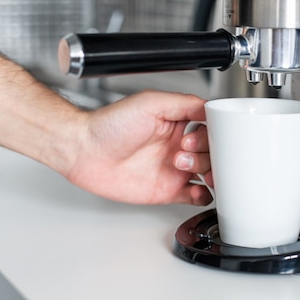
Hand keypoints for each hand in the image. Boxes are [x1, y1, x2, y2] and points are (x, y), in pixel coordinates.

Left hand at [62, 90, 212, 204]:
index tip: (199, 134)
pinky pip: (196, 196)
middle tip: (184, 152)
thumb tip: (210, 107)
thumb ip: (184, 103)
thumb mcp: (150, 103)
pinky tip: (195, 189)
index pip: (211, 127)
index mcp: (178, 123)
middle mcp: (178, 145)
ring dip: (208, 172)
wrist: (84, 151)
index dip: (212, 132)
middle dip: (208, 153)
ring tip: (184, 167)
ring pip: (210, 173)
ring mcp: (174, 169)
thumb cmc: (110, 125)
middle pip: (214, 151)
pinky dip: (203, 195)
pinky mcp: (168, 190)